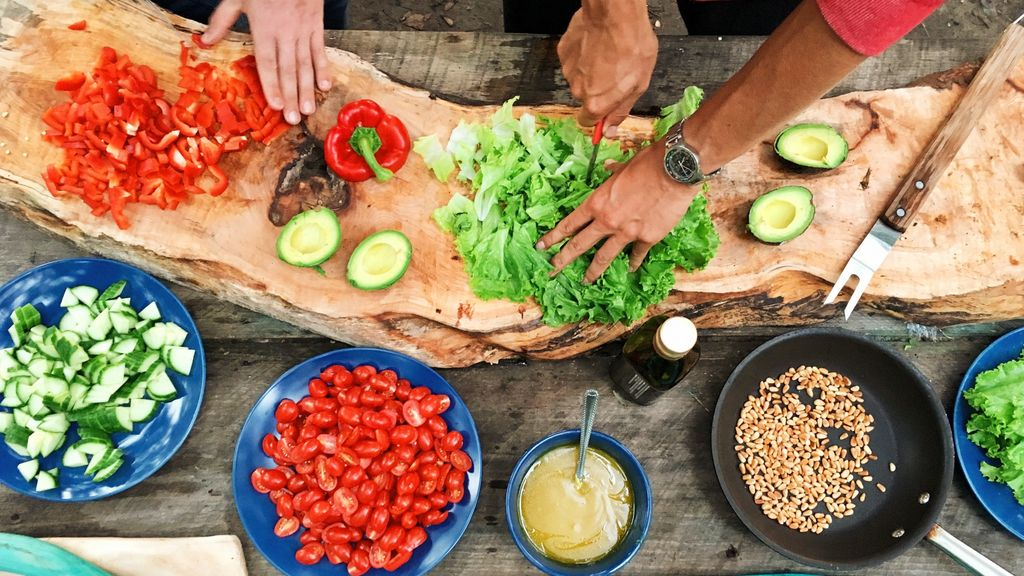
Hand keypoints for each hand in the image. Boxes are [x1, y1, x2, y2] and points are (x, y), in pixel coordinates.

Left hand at [202, 0, 332, 124]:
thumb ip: (223, 19)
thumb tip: (205, 41)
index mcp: (264, 27)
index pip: (267, 61)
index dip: (271, 84)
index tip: (275, 105)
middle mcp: (285, 32)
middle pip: (288, 69)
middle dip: (291, 95)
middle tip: (293, 118)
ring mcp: (303, 30)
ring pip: (305, 64)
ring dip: (307, 89)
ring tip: (307, 110)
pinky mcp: (316, 25)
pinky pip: (320, 50)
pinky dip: (323, 68)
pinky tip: (324, 86)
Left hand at [536, 139, 697, 283]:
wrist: (675, 170)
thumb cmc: (647, 163)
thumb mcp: (623, 167)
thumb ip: (612, 173)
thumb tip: (607, 168)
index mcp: (597, 203)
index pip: (569, 224)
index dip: (553, 237)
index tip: (542, 247)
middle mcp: (607, 221)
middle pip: (580, 245)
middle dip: (563, 259)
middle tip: (552, 270)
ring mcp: (627, 232)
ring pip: (604, 256)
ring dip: (593, 271)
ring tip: (585, 281)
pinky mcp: (647, 238)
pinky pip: (637, 254)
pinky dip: (633, 262)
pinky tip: (630, 268)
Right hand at [557, 2, 656, 134]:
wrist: (615, 15)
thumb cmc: (632, 46)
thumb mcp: (638, 85)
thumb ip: (620, 110)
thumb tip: (610, 130)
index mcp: (596, 103)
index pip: (588, 122)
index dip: (599, 115)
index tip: (606, 108)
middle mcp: (577, 90)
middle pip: (585, 98)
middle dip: (598, 89)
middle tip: (615, 73)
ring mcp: (568, 70)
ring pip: (579, 78)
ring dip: (591, 71)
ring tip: (608, 55)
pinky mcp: (563, 52)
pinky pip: (573, 60)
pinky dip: (583, 56)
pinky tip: (597, 45)